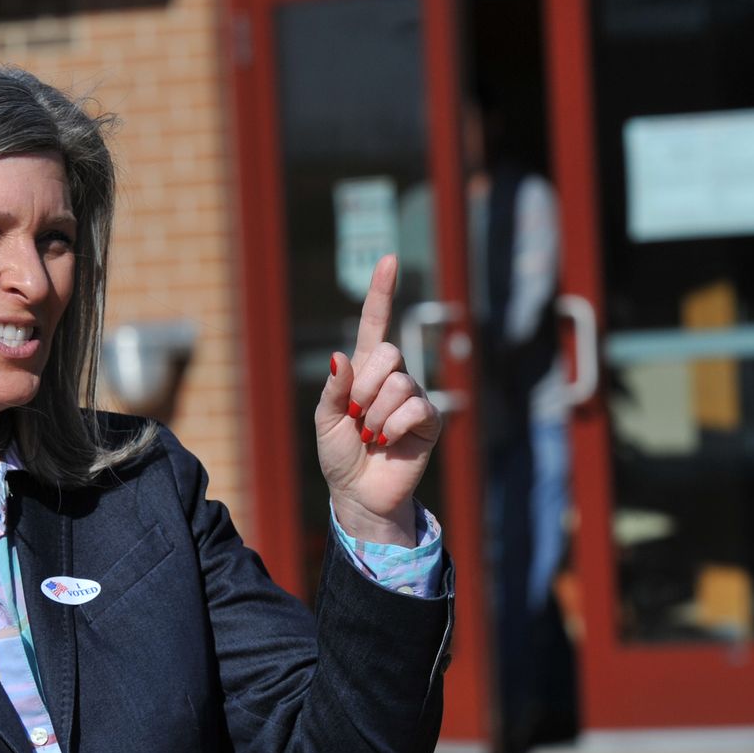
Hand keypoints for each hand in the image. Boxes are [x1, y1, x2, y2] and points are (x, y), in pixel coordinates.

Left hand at [317, 254, 442, 545]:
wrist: (358, 493)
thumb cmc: (339, 456)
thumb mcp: (324, 421)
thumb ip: (333, 389)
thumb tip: (342, 356)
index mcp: (364, 371)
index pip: (375, 323)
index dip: (381, 292)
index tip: (388, 259)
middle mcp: (392, 378)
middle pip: (390, 352)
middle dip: (365, 387)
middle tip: (356, 416)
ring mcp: (413, 397)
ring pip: (400, 383)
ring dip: (376, 414)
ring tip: (371, 435)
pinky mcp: (429, 420)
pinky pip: (415, 407)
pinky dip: (393, 427)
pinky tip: (386, 442)